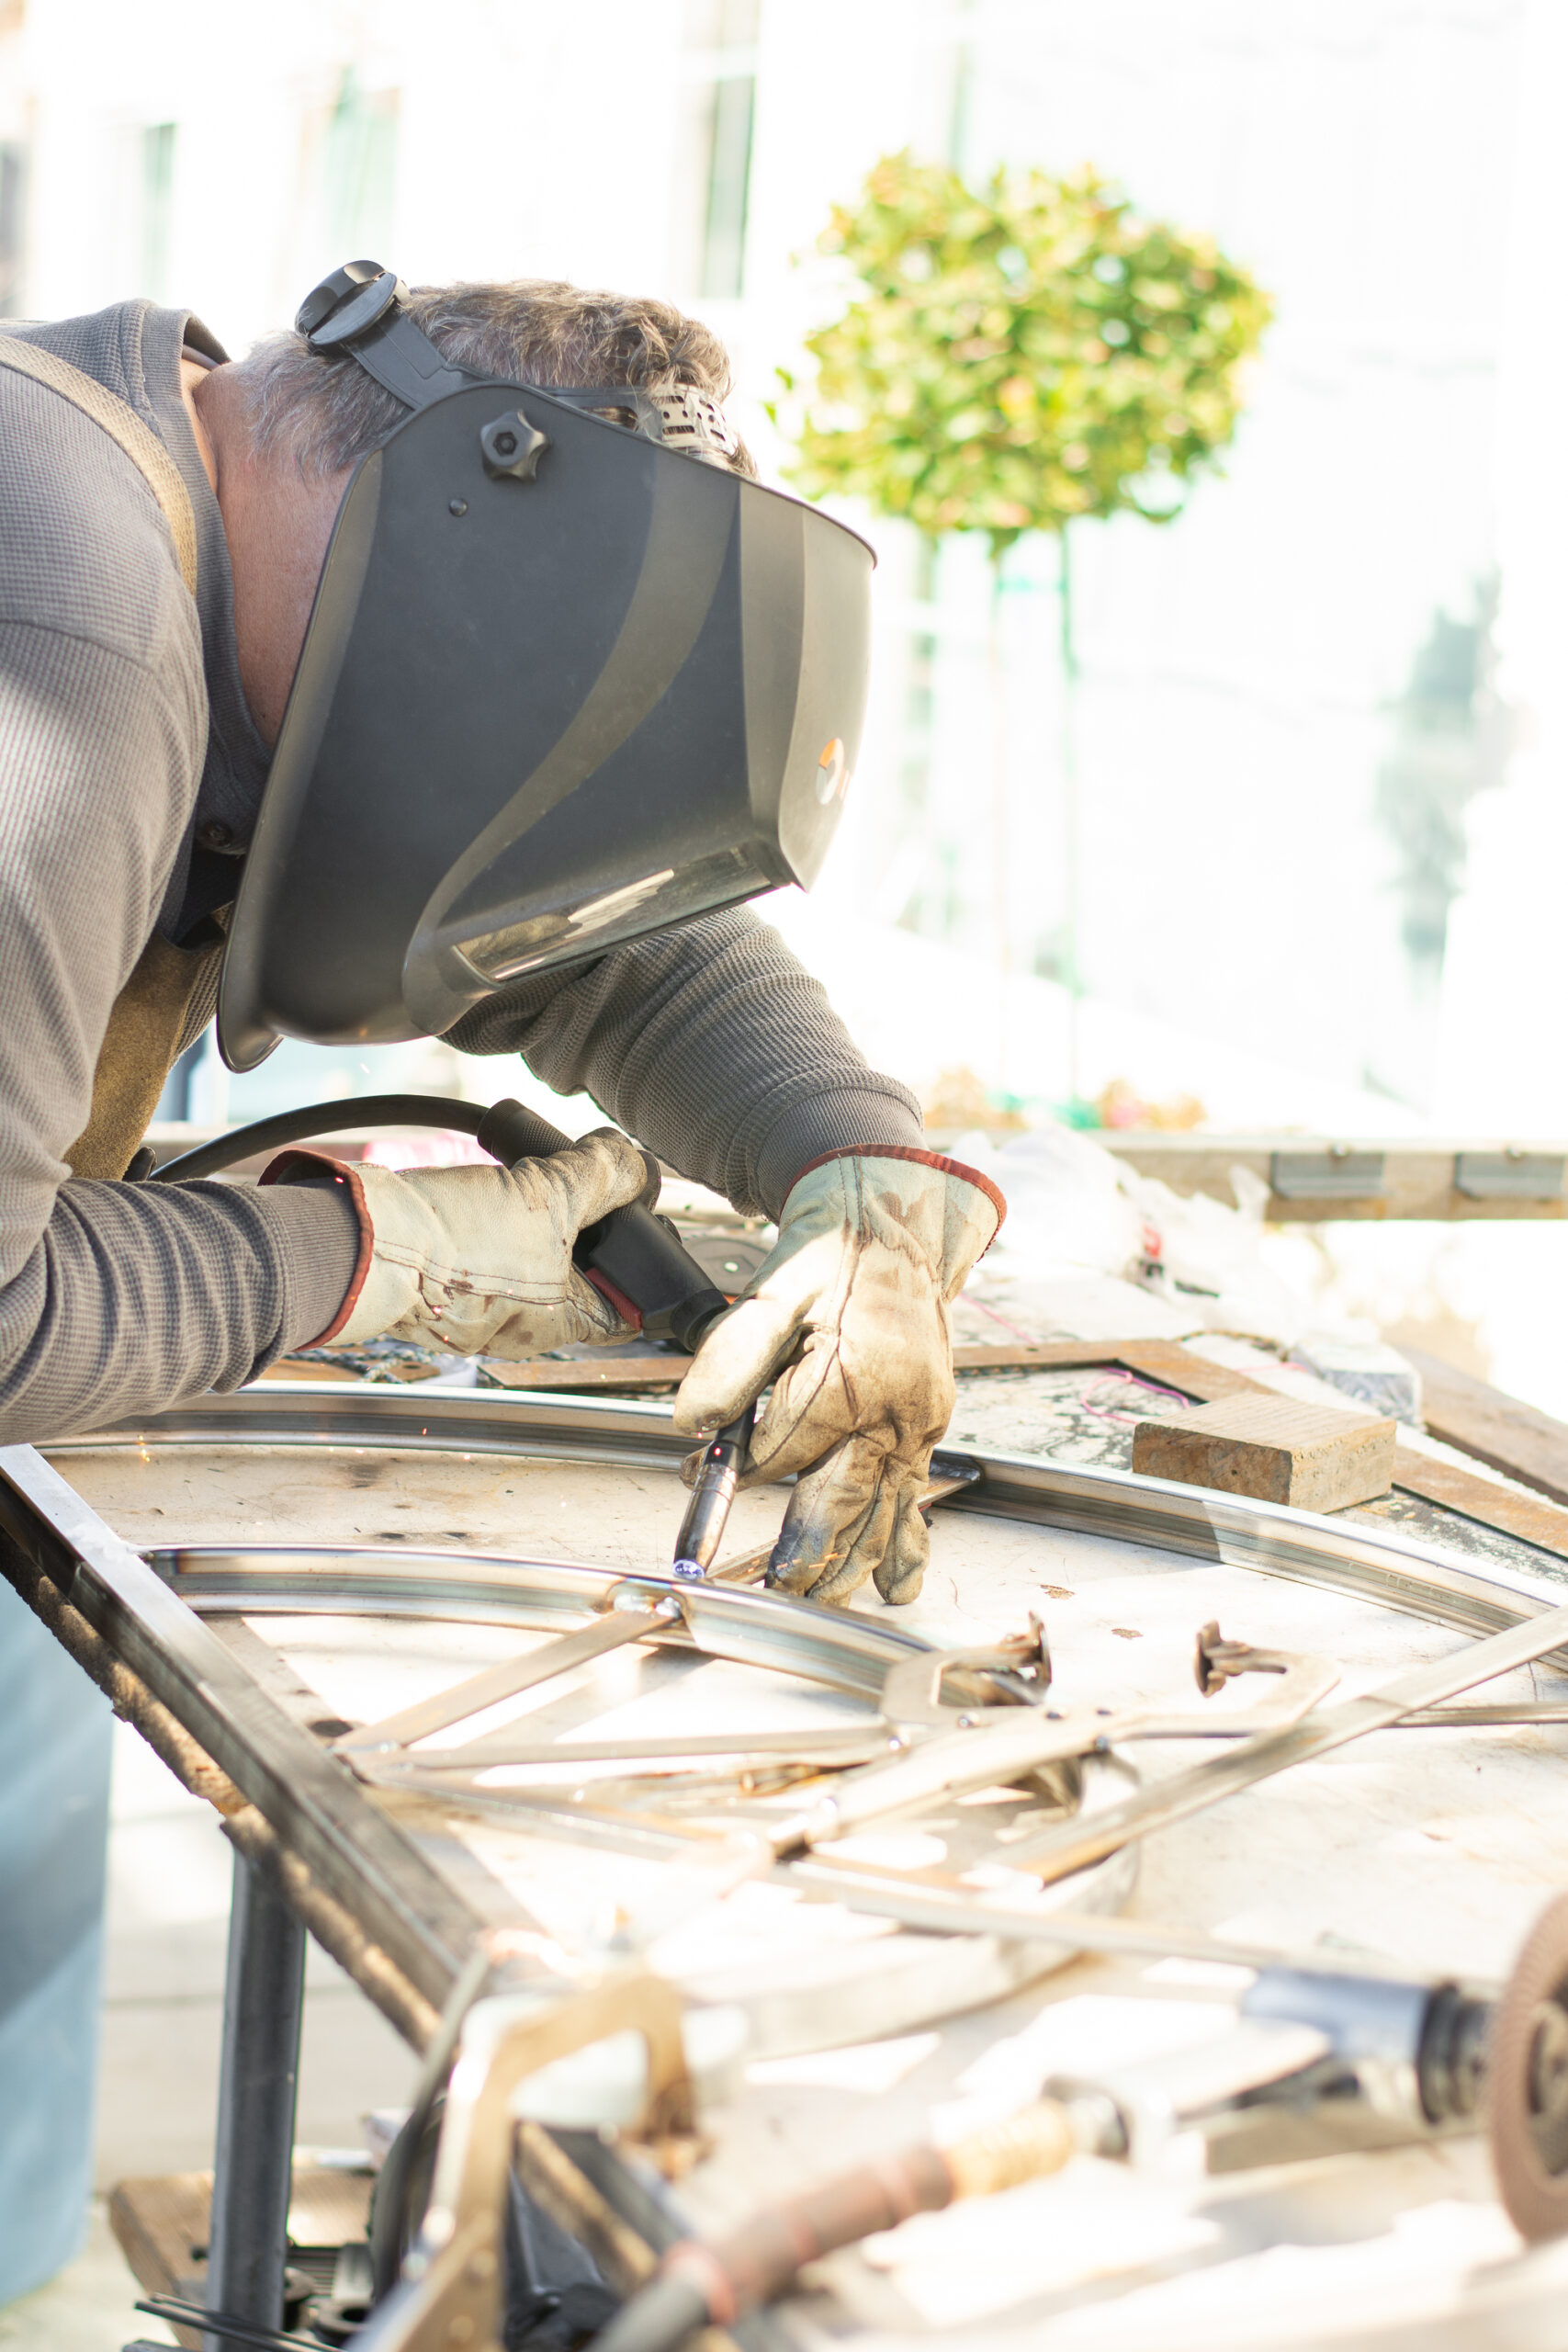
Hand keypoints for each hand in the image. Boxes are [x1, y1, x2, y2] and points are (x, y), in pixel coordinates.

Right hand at [262, 1130, 649, 1356]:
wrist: (354, 1241)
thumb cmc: (453, 1243)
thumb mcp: (548, 1199)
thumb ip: (602, 1177)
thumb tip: (632, 1161)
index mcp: (561, 1323)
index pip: (632, 1306)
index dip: (649, 1263)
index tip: (647, 1219)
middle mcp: (523, 1321)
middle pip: (585, 1273)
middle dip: (592, 1224)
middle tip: (589, 1181)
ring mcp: (481, 1299)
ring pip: (536, 1254)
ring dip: (543, 1210)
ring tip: (538, 1172)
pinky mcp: (445, 1272)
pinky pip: (489, 1244)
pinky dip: (500, 1210)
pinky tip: (498, 1178)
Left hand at [673, 1149, 1002, 1603]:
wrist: (897, 1226)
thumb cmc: (830, 1256)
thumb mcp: (770, 1291)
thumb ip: (730, 1360)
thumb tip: (690, 1425)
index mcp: (849, 1372)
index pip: (783, 1451)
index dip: (736, 1469)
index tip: (695, 1475)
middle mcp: (893, 1406)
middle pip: (841, 1499)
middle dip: (802, 1551)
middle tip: (769, 1591)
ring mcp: (918, 1422)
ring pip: (880, 1512)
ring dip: (848, 1564)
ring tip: (813, 1603)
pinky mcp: (929, 1427)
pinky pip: (915, 1498)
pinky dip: (904, 1546)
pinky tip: (897, 1588)